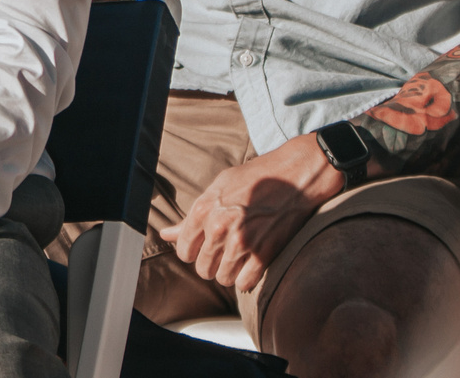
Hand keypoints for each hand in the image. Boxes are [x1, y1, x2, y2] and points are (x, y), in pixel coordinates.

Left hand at [157, 134, 345, 291]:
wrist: (294, 176)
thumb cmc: (254, 178)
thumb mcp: (218, 188)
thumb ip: (192, 216)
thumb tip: (165, 234)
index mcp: (204, 209)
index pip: (184, 250)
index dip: (193, 252)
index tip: (205, 247)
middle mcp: (219, 227)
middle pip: (203, 268)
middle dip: (212, 263)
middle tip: (226, 250)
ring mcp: (241, 242)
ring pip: (223, 278)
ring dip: (230, 271)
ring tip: (240, 256)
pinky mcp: (263, 253)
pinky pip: (244, 284)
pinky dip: (247, 278)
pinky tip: (253, 263)